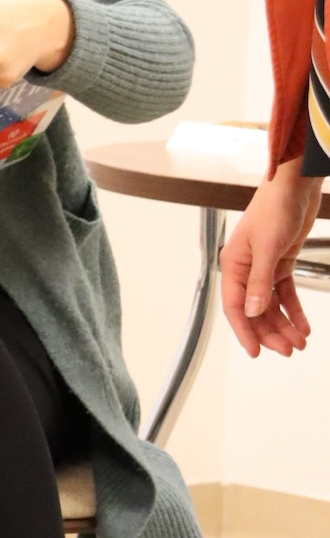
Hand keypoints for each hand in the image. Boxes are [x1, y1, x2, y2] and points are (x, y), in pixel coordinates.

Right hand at [220, 160, 322, 357]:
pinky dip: (294, 310)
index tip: (256, 351)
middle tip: (288, 350)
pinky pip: (285, 293)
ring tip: (300, 342)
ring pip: (271, 305)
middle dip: (271, 332)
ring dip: (285, 325)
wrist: (295, 187)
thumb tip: (255, 311)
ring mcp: (264, 268)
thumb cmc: (274, 208)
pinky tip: (304, 324)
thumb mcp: (268, 248)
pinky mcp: (281, 263)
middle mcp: (246, 270)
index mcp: (234, 265)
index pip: (235, 306)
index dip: (245, 331)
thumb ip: (261, 282)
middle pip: (255, 311)